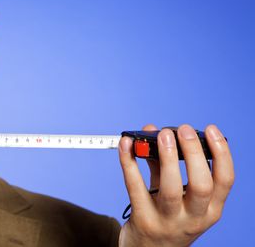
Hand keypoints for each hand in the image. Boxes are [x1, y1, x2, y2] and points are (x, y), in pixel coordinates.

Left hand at [118, 124, 233, 246]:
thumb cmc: (166, 216)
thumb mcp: (179, 196)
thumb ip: (167, 164)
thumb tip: (152, 130)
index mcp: (210, 210)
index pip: (225, 180)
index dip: (221, 153)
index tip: (212, 130)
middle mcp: (193, 218)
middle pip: (201, 185)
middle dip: (193, 154)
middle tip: (183, 130)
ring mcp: (168, 221)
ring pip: (170, 190)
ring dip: (166, 158)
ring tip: (161, 134)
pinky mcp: (143, 220)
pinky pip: (135, 188)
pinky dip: (129, 163)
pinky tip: (125, 145)